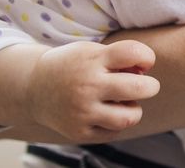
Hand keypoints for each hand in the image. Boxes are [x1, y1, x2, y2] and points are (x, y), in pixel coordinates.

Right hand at [27, 40, 157, 142]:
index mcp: (92, 61)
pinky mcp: (79, 132)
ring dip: (134, 109)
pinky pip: (113, 132)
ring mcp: (82, 112)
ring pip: (129, 117)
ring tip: (125, 102)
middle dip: (151, 86)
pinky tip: (107, 113)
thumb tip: (145, 72)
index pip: (133, 53)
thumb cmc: (73, 66)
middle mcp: (87, 87)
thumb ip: (120, 58)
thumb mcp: (92, 52)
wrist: (33, 89)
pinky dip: (116, 123)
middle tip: (145, 86)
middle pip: (139, 88)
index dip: (147, 57)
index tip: (143, 63)